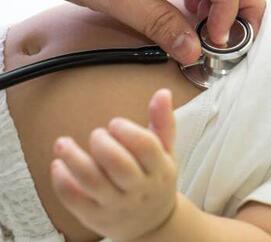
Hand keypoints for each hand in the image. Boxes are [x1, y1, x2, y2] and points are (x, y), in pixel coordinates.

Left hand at [50, 89, 178, 241]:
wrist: (153, 224)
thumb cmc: (156, 179)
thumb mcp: (166, 152)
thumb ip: (163, 122)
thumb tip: (163, 92)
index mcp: (160, 169)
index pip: (146, 147)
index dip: (127, 131)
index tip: (115, 123)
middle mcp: (139, 189)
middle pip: (119, 165)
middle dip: (102, 144)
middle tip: (97, 134)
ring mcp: (116, 205)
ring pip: (92, 182)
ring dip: (74, 159)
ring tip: (62, 143)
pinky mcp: (95, 217)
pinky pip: (74, 200)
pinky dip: (62, 181)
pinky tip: (58, 164)